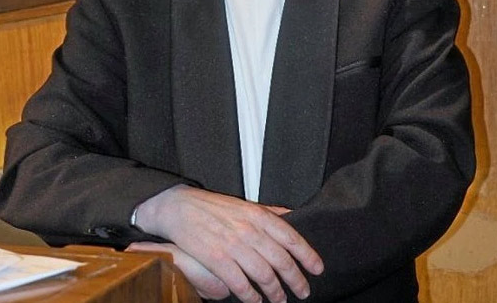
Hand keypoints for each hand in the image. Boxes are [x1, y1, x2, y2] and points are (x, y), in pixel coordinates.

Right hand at [134, 185, 323, 302]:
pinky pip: (240, 284)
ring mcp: (233, 245)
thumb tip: (293, 216)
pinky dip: (251, 297)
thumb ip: (269, 212)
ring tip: (280, 300)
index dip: (308, 255)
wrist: (179, 207)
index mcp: (258, 215)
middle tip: (303, 291)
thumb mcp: (245, 204)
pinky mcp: (216, 259)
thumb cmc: (213, 207)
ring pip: (264, 275)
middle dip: (296, 279)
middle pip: (281, 260)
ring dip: (275, 292)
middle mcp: (249, 230)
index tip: (317, 269)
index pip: (291, 237)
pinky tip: (255, 301)